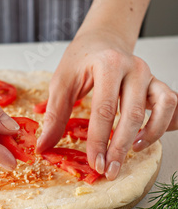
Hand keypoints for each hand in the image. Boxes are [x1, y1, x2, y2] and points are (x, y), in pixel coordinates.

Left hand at [36, 28, 177, 179]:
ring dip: (150, 135)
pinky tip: (149, 137)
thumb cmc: (82, 58)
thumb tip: (44, 146)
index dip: (99, 140)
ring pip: (162, 108)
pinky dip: (166, 123)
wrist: (102, 39)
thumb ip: (55, 115)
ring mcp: (150, 76)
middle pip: (133, 114)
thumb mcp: (62, 81)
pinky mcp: (157, 84)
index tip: (94, 163)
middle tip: (109, 170)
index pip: (104, 109)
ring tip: (132, 151)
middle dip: (121, 147)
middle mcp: (134, 68)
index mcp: (108, 64)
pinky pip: (172, 105)